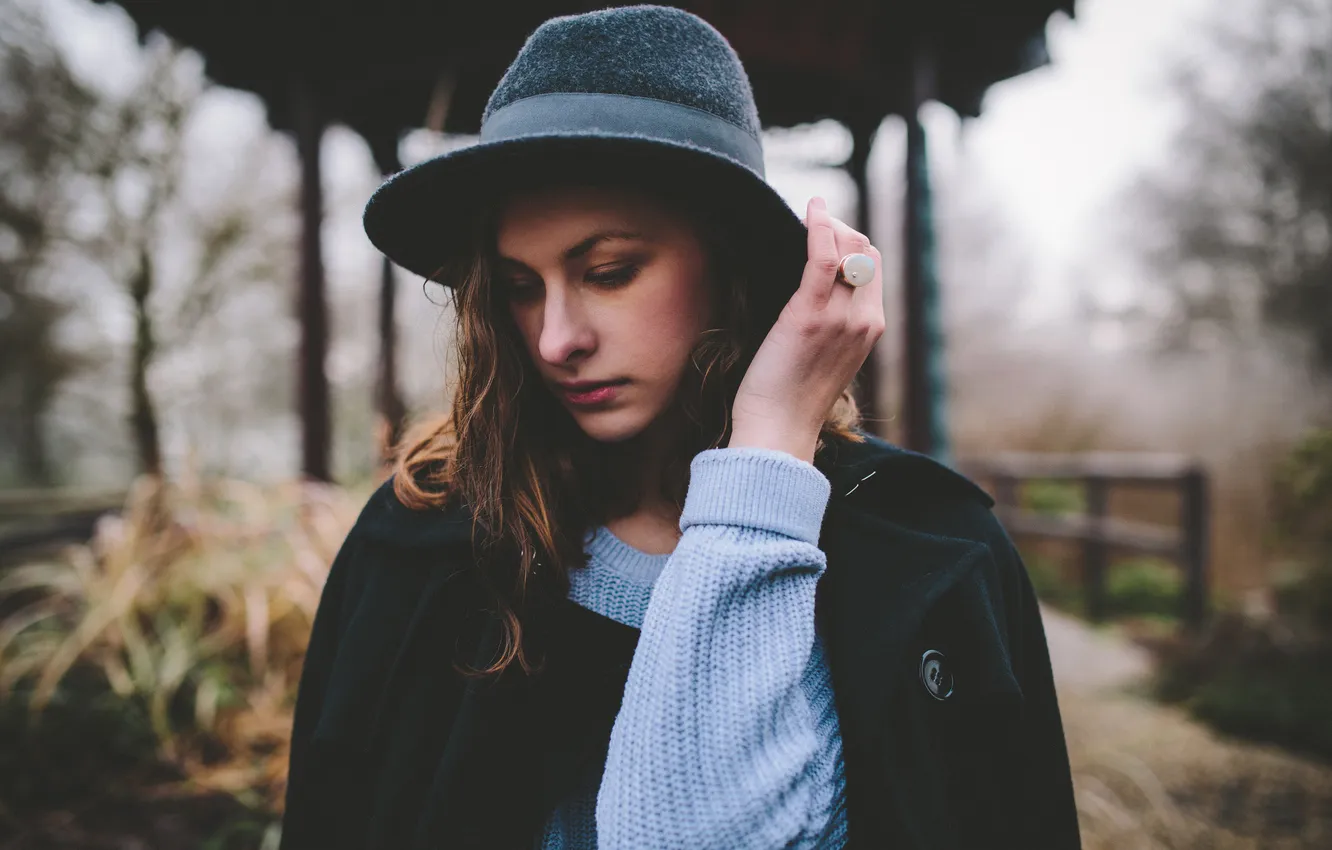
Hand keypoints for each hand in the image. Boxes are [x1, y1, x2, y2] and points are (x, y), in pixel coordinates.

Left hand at [728, 197, 884, 462]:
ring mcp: (841, 317)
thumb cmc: (790, 398)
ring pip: (848, 249)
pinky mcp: (810, 314)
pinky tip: (811, 209)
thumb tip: (817, 295)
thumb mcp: (824, 358)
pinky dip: (819, 227)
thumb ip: (832, 326)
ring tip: (808, 216)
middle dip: (842, 230)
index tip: (824, 235)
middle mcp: (864, 320)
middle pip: (866, 252)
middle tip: (812, 224)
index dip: (852, 244)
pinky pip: (823, 257)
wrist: (779, 429)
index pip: (873, 268)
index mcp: (871, 329)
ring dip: (828, 225)